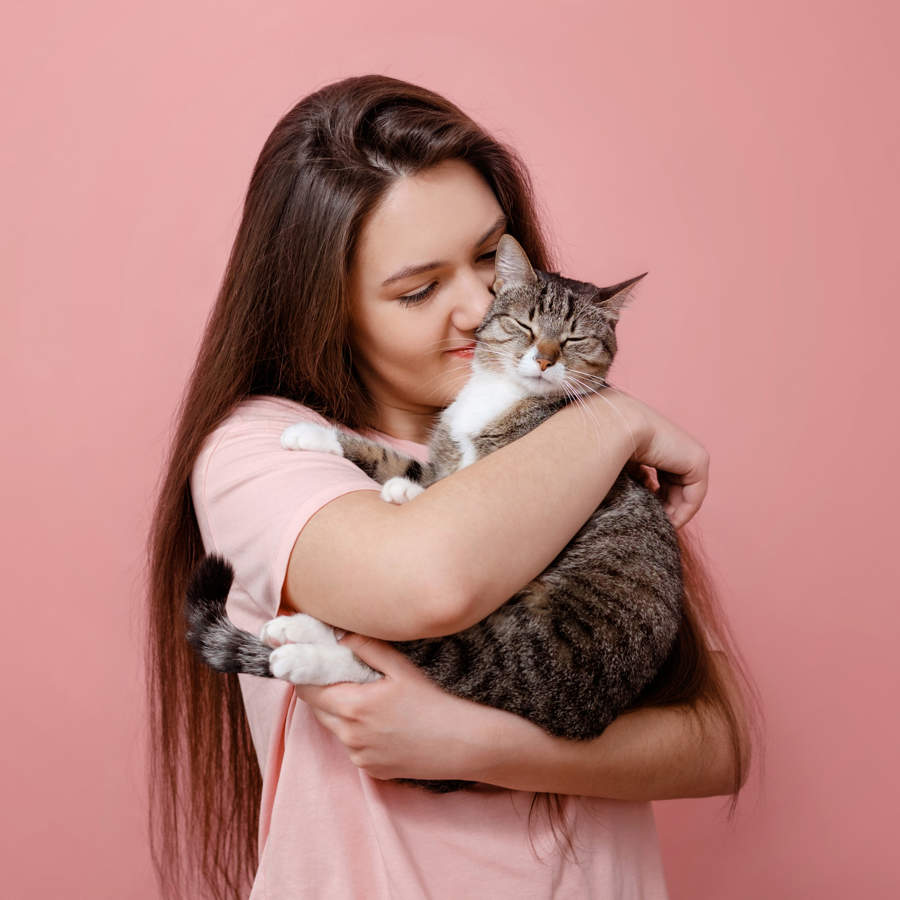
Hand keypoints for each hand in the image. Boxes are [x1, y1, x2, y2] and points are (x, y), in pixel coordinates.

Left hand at [293, 632, 511, 781]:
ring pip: (335, 728)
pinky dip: (358, 732)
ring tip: (368, 697)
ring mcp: (359, 757)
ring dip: (340, 711)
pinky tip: (385, 722)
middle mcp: (350, 736)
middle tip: (336, 672)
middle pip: (318, 708)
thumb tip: (339, 636)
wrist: (463, 744)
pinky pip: (354, 746)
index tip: (296, 657)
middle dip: (321, 689)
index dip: (300, 671)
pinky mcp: (371, 771)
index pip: (307, 688)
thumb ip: (366, 648)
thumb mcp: (401, 668)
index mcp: (353, 706)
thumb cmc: (435, 702)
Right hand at [596, 388, 709, 529]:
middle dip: (664, 507)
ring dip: (673, 513)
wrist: (615, 427)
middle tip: (651, 526)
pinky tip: (667, 523)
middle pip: (675, 486)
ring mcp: (688, 451)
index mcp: (655, 440)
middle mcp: (673, 444)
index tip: (640, 516)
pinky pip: (695, 495)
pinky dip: (684, 513)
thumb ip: (630, 479)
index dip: (653, 499)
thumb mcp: (619, 466)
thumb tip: (631, 501)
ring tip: (657, 526)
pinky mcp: (698, 460)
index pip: (661, 476)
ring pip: (686, 492)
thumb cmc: (606, 444)